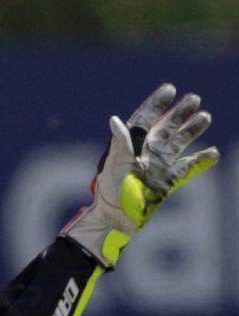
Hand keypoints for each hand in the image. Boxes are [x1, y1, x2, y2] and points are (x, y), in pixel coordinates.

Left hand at [62, 85, 219, 267]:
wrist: (115, 219)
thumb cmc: (109, 191)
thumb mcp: (113, 165)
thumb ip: (120, 142)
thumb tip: (115, 120)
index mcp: (132, 145)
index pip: (146, 118)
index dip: (157, 103)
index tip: (170, 89)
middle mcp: (148, 151)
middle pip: (167, 126)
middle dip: (180, 112)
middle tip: (194, 99)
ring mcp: (159, 165)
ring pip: (180, 142)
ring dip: (192, 130)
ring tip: (205, 117)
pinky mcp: (167, 181)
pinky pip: (187, 169)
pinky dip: (201, 162)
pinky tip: (213, 153)